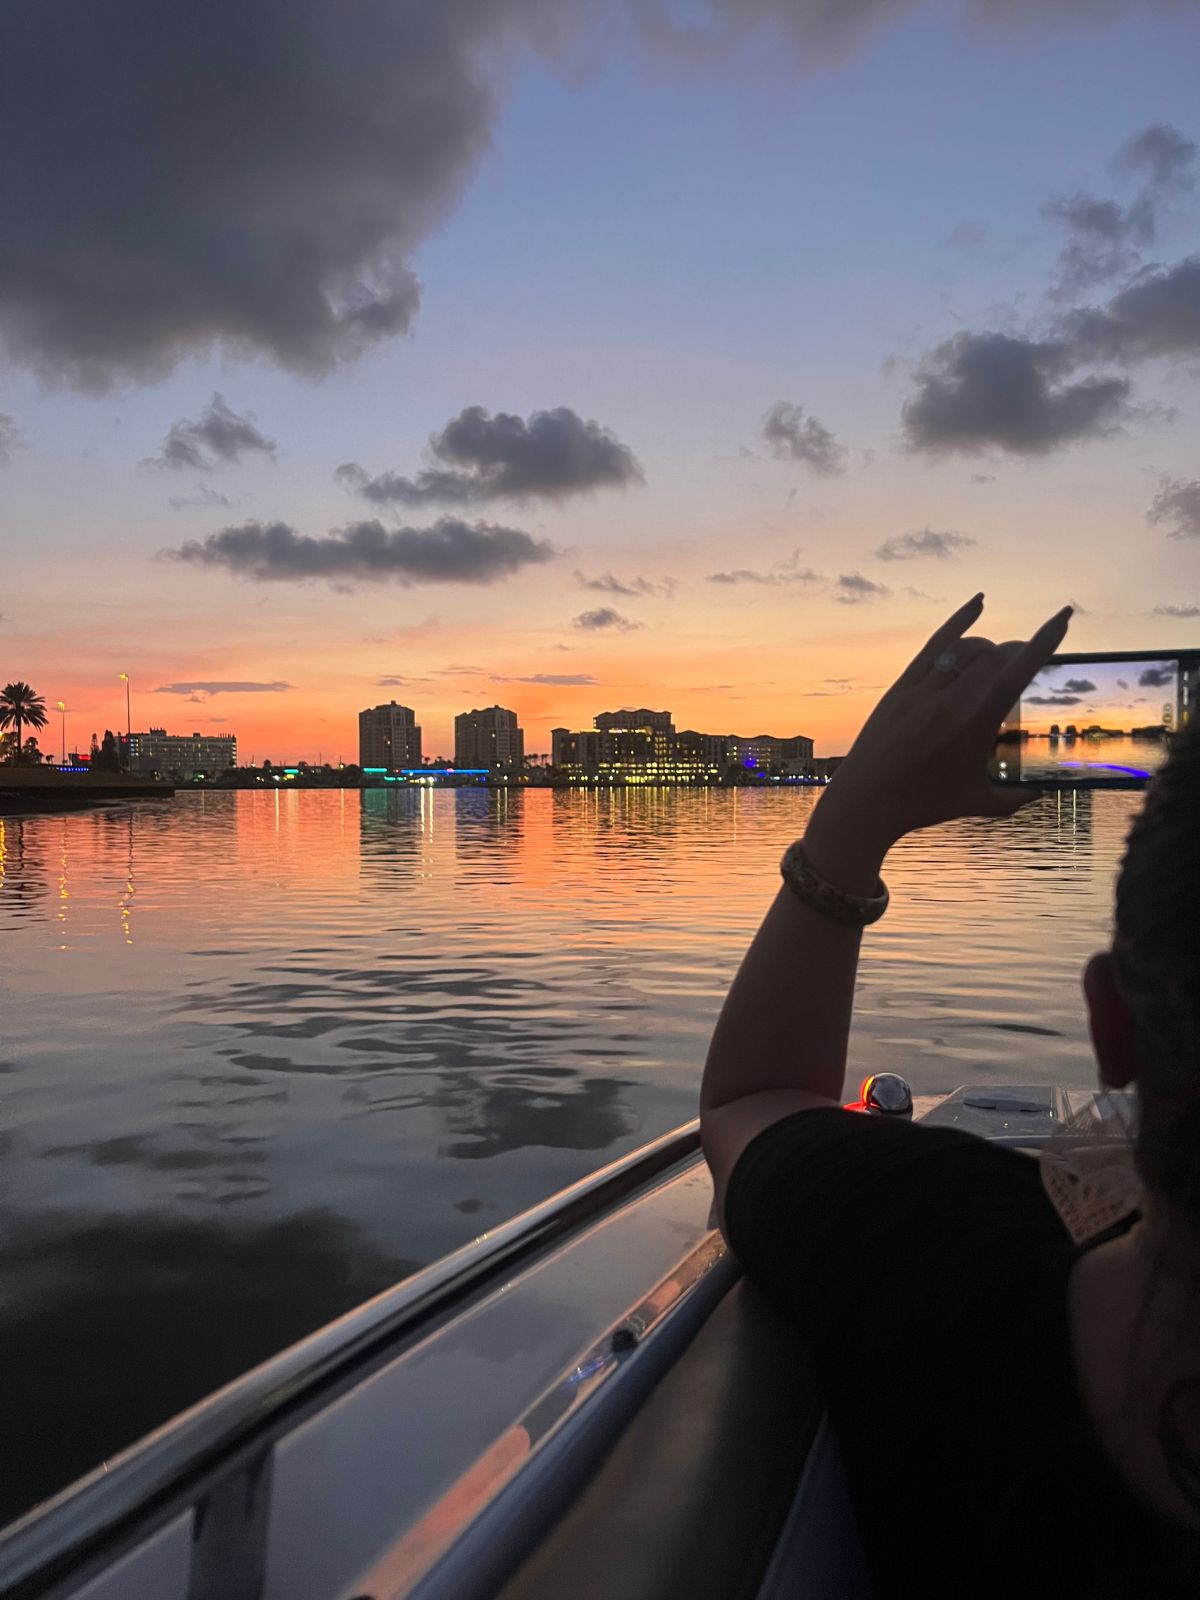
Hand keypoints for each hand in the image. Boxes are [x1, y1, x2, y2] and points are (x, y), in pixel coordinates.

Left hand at [809, 594, 1071, 859]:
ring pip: (968, 648)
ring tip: (1001, 658)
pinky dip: (959, 623)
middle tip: (1030, 660)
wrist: (867, 801)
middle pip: (996, 656)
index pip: (1017, 672)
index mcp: (974, 726)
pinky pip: (934, 645)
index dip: (1045, 640)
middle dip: (1020, 652)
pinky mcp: (902, 687)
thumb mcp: (980, 803)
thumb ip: (1018, 796)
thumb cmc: (924, 805)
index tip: (1064, 617)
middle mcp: (948, 702)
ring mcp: (922, 690)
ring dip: (992, 647)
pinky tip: (978, 603)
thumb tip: (1045, 787)